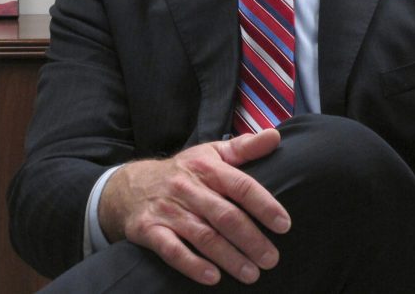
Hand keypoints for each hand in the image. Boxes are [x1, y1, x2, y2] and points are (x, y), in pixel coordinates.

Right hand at [98, 128, 290, 285]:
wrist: (131, 186)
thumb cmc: (184, 171)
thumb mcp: (212, 153)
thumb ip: (245, 147)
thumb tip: (275, 137)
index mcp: (207, 167)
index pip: (240, 185)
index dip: (264, 205)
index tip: (284, 225)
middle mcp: (187, 187)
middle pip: (224, 215)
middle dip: (251, 239)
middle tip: (271, 259)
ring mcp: (168, 210)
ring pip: (203, 236)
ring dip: (229, 257)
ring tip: (252, 274)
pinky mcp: (150, 230)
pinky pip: (172, 250)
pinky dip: (193, 264)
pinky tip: (213, 277)